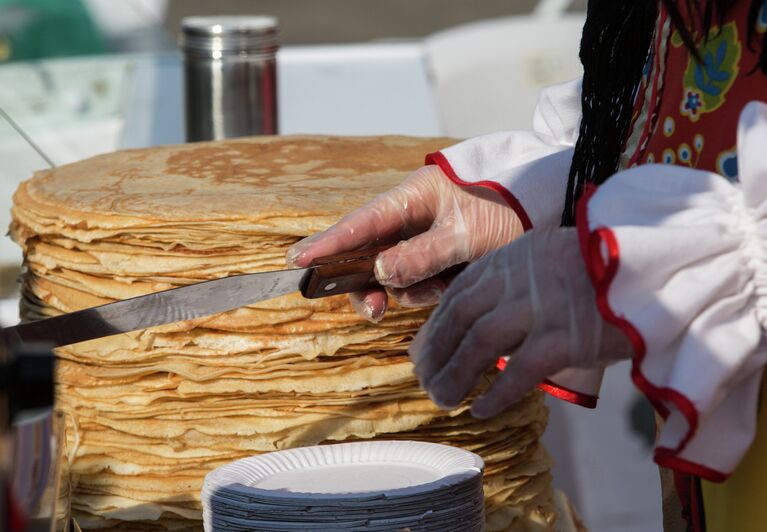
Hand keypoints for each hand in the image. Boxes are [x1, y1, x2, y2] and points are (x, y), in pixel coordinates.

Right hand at [287, 165, 523, 320]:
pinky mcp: (436, 259)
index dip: (328, 244)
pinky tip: (450, 286)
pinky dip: (429, 292)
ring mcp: (422, 241)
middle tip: (375, 311)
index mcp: (411, 198)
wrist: (546, 206)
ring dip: (410, 290)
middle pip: (369, 256)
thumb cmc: (507, 205)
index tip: (297, 262)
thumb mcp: (467, 233)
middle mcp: (409, 220)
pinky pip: (418, 283)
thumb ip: (424, 254)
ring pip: (394, 276)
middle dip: (369, 285)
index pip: (360, 224)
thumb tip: (381, 273)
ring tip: (443, 287)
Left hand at [408, 228, 631, 417]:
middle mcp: (518, 278)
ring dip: (455, 375)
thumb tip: (482, 322)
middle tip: (426, 380)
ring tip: (443, 399)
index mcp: (512, 258)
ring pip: (480, 344)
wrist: (657, 265)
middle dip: (436, 352)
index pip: (459, 293)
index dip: (435, 326)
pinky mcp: (566, 336)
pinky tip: (481, 411)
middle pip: (461, 318)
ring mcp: (540, 306)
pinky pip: (519, 371)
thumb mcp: (550, 258)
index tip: (423, 350)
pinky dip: (496, 394)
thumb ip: (516, 281)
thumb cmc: (605, 267)